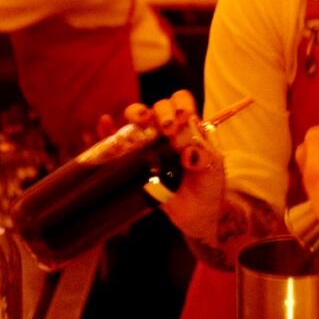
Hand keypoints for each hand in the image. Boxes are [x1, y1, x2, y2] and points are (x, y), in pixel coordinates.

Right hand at [100, 91, 226, 238]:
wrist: (195, 216)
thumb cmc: (207, 189)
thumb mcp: (212, 168)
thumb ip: (202, 151)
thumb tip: (184, 137)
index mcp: (188, 128)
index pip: (181, 102)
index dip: (180, 106)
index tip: (182, 121)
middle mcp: (167, 132)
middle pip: (159, 107)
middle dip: (162, 112)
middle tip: (168, 130)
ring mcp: (148, 144)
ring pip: (137, 118)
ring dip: (137, 113)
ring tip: (142, 121)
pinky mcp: (132, 161)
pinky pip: (115, 142)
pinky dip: (109, 131)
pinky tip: (106, 122)